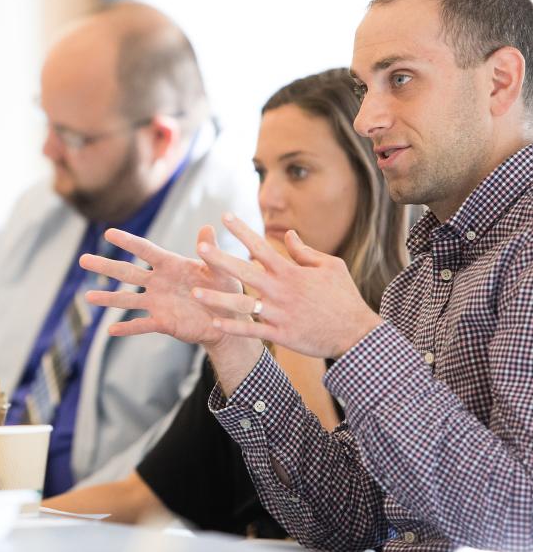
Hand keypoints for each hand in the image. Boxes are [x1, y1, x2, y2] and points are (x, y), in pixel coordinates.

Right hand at [81, 225, 243, 346]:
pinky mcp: (163, 322)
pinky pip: (142, 325)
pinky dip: (127, 328)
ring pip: (128, 300)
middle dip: (105, 266)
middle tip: (82, 260)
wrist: (229, 320)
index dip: (128, 242)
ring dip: (108, 299)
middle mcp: (159, 282)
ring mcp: (158, 303)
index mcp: (171, 265)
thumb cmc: (226, 289)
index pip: (145, 251)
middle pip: (127, 273)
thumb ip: (211, 251)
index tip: (108, 233)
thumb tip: (206, 227)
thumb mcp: (221, 269)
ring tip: (87, 297)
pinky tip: (110, 331)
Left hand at [193, 213, 381, 358]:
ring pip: (242, 304)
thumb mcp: (331, 267)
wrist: (356, 334)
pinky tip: (214, 323)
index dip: (242, 230)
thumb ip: (305, 251)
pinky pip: (252, 331)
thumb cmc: (344, 297)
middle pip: (244, 271)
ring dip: (217, 299)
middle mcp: (280, 290)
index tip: (225, 216)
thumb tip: (288, 234)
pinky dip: (233, 328)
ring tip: (195, 293)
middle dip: (220, 259)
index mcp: (290, 272)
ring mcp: (279, 313)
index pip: (261, 246)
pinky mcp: (281, 334)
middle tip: (200, 248)